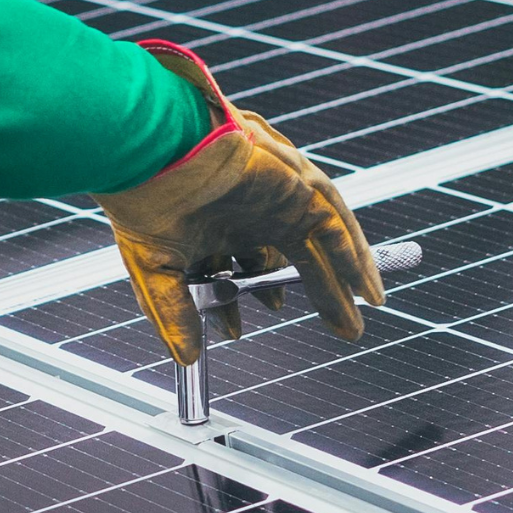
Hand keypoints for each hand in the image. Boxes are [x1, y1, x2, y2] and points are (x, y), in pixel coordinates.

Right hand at [92, 42, 381, 367]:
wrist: (153, 154)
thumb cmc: (146, 200)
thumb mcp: (158, 272)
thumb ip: (176, 315)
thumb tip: (187, 358)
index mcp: (219, 223)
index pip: (243, 267)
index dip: (243, 301)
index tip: (236, 331)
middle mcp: (253, 209)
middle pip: (295, 258)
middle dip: (320, 295)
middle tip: (340, 328)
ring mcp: (278, 196)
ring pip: (321, 241)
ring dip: (341, 281)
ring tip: (356, 319)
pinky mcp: (297, 186)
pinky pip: (334, 224)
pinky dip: (353, 256)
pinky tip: (366, 290)